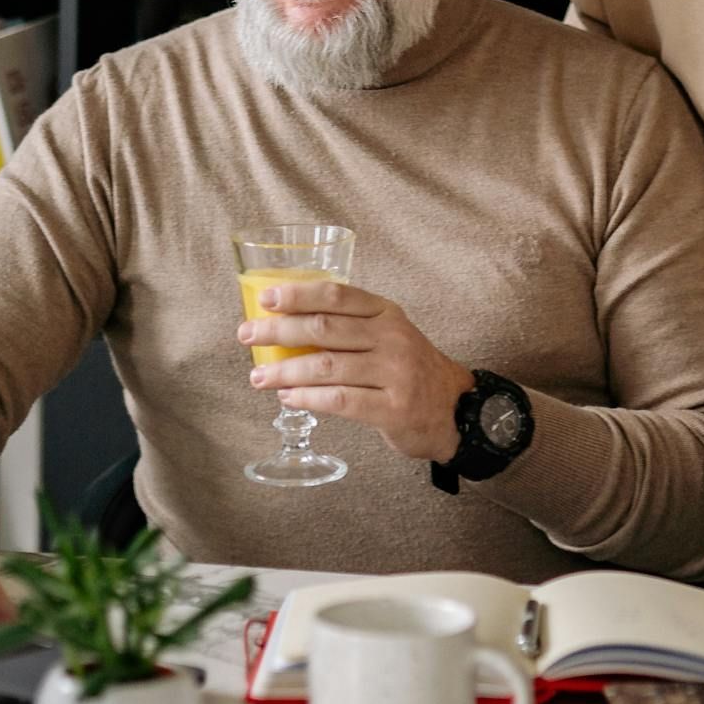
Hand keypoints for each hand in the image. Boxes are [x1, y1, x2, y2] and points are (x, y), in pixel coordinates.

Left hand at [238, 276, 471, 462]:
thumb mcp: (389, 336)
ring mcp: (395, 372)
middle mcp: (392, 337)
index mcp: (387, 313)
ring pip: (327, 366)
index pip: (337, 296)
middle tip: (247, 336)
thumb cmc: (409, 370)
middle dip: (279, 331)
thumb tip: (286, 326)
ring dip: (286, 371)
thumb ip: (350, 328)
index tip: (265, 299)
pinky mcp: (393, 408)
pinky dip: (309, 398)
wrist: (456, 409)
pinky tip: (288, 398)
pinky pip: (341, 400)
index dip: (298, 294)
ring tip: (258, 377)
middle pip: (325, 328)